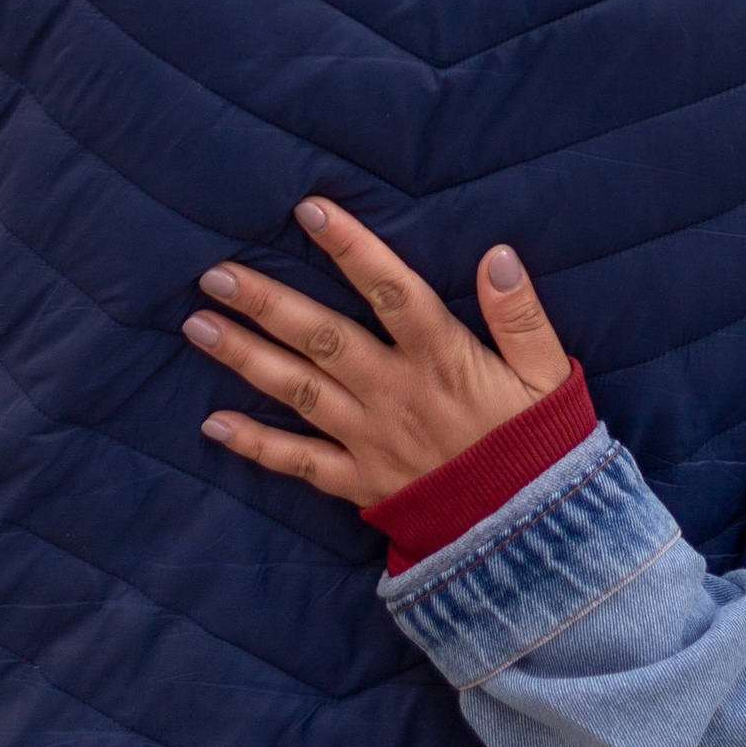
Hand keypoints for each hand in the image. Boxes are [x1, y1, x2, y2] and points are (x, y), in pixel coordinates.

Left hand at [185, 198, 570, 508]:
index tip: (309, 209)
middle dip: (267, 303)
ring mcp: (371, 439)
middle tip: (216, 274)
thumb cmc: (539, 446)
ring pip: (299, 391)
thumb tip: (497, 255)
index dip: (352, 248)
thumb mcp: (547, 376)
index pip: (392, 292)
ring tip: (198, 325)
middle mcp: (396, 394)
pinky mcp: (358, 482)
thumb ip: (521, 315)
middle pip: (324, 339)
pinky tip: (212, 423)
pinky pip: (299, 463)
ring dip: (245, 358)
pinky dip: (255, 445)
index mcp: (443, 360)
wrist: (532, 537)